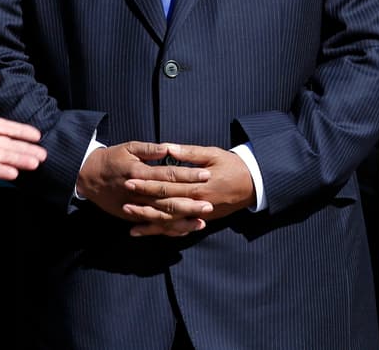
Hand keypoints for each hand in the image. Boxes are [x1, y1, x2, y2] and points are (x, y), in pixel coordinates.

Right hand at [76, 141, 212, 236]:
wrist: (87, 176)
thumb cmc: (111, 159)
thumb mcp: (128, 148)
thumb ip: (149, 149)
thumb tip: (169, 148)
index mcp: (139, 172)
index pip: (167, 174)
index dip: (187, 175)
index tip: (206, 174)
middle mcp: (138, 192)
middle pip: (168, 199)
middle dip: (190, 202)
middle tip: (210, 203)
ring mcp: (134, 206)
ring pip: (162, 216)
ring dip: (182, 219)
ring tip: (202, 221)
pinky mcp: (131, 216)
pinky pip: (153, 225)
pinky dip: (168, 229)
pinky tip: (184, 230)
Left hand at [122, 144, 255, 236]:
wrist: (254, 184)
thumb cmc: (232, 165)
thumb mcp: (212, 154)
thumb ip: (189, 153)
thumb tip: (168, 148)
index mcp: (199, 185)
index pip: (168, 186)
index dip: (148, 184)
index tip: (130, 181)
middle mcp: (199, 203)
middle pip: (167, 205)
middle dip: (144, 204)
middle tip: (124, 202)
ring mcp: (200, 214)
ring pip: (172, 222)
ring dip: (151, 221)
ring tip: (130, 220)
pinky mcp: (202, 220)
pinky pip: (181, 228)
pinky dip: (163, 231)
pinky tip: (147, 232)